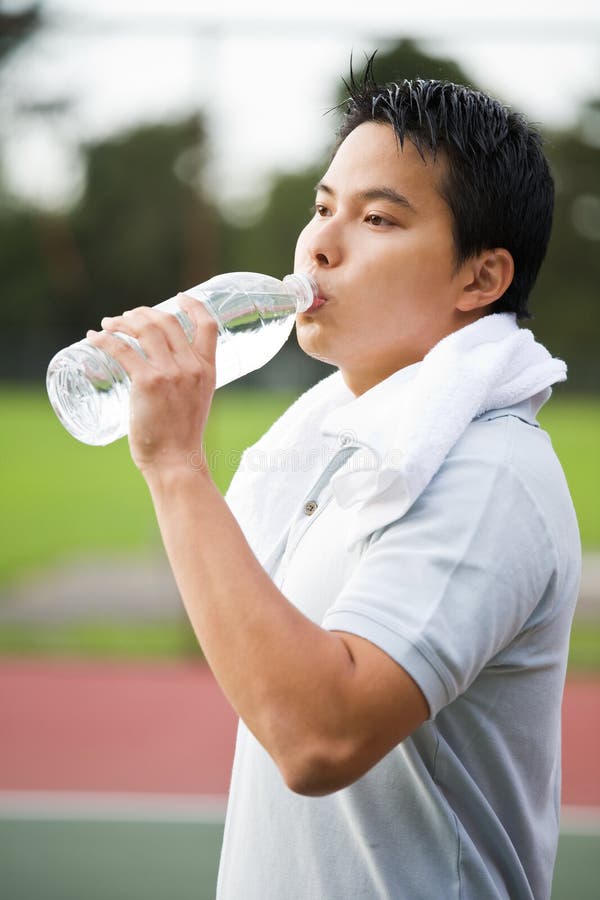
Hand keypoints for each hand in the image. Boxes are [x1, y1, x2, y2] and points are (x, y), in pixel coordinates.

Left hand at [86, 294, 218, 474]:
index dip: (193, 305)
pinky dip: (105, 339)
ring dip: (122, 321)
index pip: (208, 325)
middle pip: (167, 321)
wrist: (177, 461)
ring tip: (109, 324)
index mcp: (208, 370)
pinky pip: (121, 349)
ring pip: (144, 329)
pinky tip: (94, 337)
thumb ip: (186, 383)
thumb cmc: (182, 438)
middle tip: (126, 318)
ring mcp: (170, 373)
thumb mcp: (196, 402)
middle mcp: (191, 366)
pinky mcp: (147, 382)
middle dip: (143, 313)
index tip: (179, 297)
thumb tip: (164, 372)